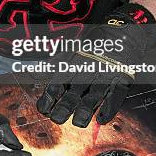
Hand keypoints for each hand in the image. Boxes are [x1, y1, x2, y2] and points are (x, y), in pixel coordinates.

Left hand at [36, 4, 155, 126]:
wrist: (120, 32)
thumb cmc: (92, 46)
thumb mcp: (70, 51)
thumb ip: (53, 65)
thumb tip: (34, 75)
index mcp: (73, 64)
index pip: (58, 82)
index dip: (50, 96)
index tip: (43, 109)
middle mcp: (88, 69)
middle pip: (75, 90)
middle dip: (65, 105)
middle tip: (57, 119)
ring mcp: (105, 74)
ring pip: (94, 94)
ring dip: (85, 109)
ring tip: (79, 122)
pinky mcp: (121, 78)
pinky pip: (116, 95)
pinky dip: (109, 108)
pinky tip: (102, 119)